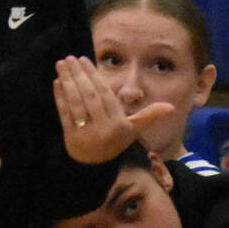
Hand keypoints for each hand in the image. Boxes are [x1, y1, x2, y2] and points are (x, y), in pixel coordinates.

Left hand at [53, 55, 172, 164]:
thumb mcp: (134, 130)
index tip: (83, 59)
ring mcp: (85, 135)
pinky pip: (65, 115)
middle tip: (69, 58)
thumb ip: (149, 116)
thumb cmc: (117, 142)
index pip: (104, 95)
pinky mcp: (70, 139)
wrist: (99, 169)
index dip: (93, 76)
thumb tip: (171, 108)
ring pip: (75, 104)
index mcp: (118, 124)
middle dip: (78, 75)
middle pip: (89, 97)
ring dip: (67, 82)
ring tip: (61, 65)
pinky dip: (60, 98)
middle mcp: (102, 129)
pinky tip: (57, 82)